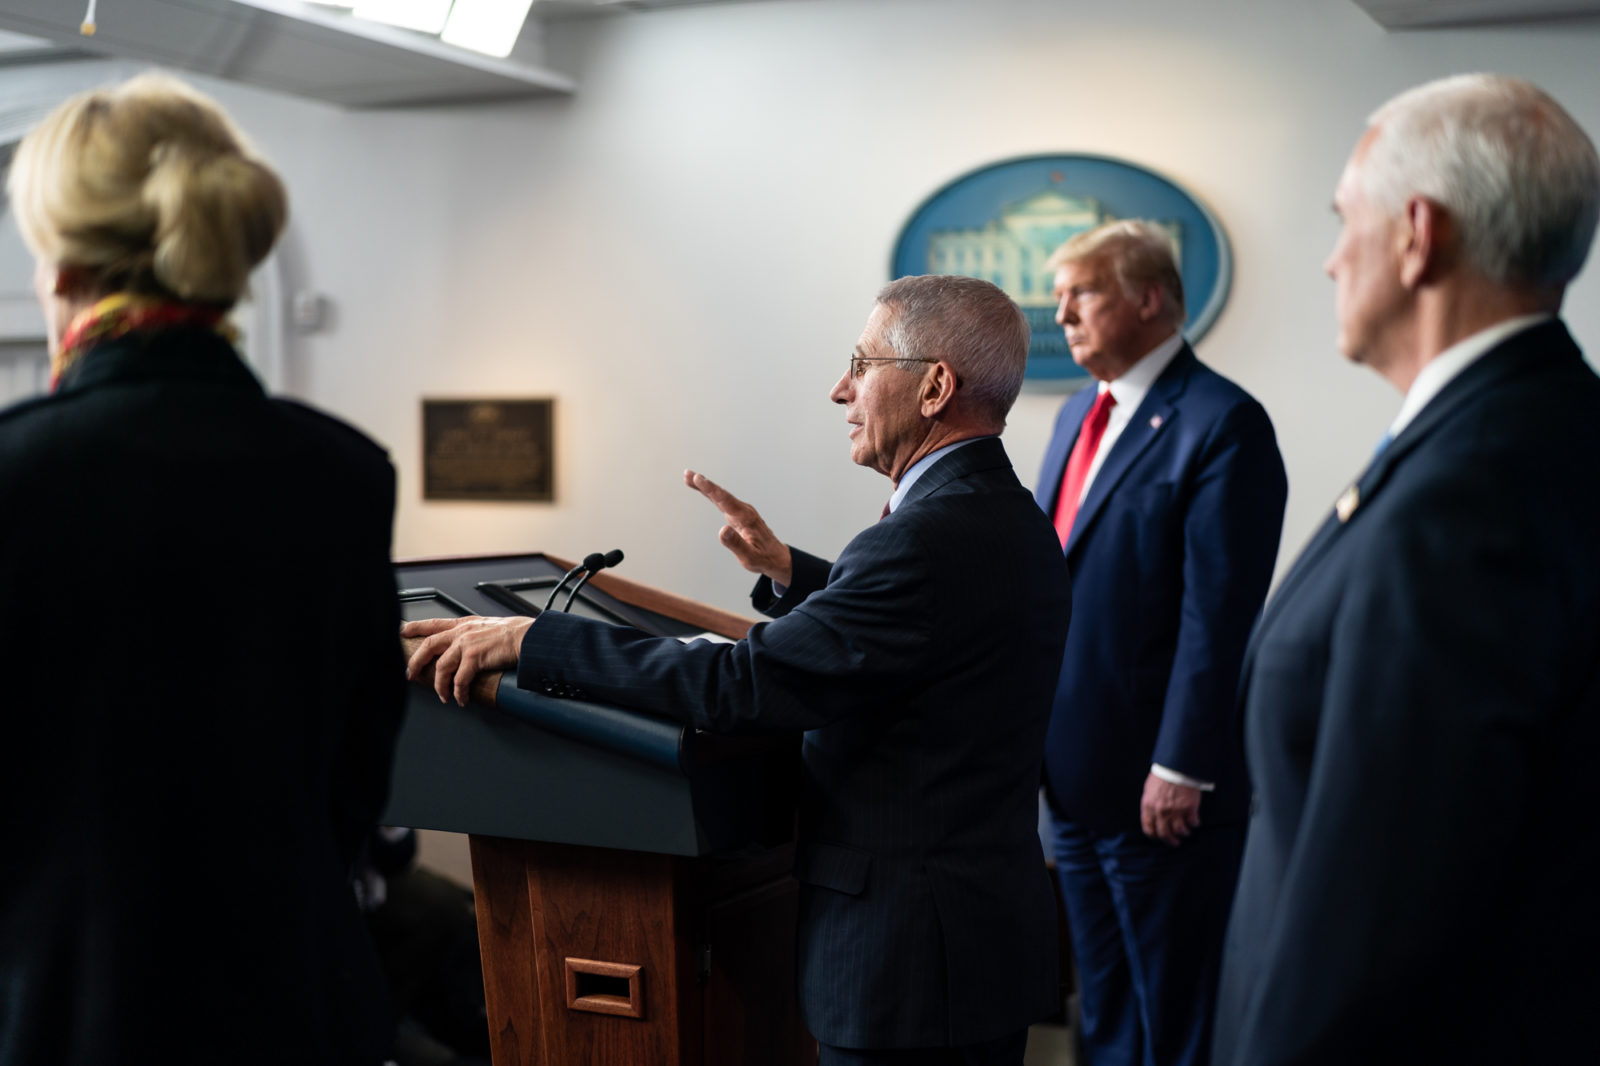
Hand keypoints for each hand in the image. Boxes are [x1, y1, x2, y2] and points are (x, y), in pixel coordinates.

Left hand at [401, 615, 531, 706]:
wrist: (527, 637)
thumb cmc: (514, 634)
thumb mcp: (488, 628)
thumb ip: (473, 635)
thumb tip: (467, 649)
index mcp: (465, 624)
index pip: (434, 624)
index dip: (416, 627)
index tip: (402, 631)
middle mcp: (463, 632)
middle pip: (429, 645)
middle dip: (415, 661)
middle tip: (409, 674)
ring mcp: (467, 644)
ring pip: (442, 667)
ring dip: (440, 686)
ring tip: (444, 696)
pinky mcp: (475, 657)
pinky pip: (460, 680)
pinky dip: (458, 692)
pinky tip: (461, 699)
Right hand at [684, 469, 792, 587]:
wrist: (776, 557)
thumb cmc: (763, 558)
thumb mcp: (749, 557)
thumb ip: (736, 544)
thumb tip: (722, 530)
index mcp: (745, 518)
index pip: (725, 500)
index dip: (711, 489)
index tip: (698, 479)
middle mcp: (744, 511)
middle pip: (721, 495)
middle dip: (704, 484)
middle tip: (688, 474)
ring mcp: (742, 512)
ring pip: (721, 496)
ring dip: (705, 487)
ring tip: (689, 478)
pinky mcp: (739, 514)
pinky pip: (723, 502)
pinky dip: (711, 494)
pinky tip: (704, 490)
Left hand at [1140, 773, 1201, 845]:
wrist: (1177, 766)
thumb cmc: (1162, 775)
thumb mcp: (1149, 789)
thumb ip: (1150, 804)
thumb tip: (1152, 815)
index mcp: (1148, 806)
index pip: (1149, 829)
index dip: (1154, 836)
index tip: (1159, 838)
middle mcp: (1161, 812)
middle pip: (1164, 834)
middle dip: (1170, 841)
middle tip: (1175, 843)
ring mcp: (1176, 811)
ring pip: (1180, 831)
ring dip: (1183, 833)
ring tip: (1186, 832)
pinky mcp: (1190, 808)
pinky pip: (1193, 823)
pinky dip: (1194, 824)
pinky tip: (1195, 822)